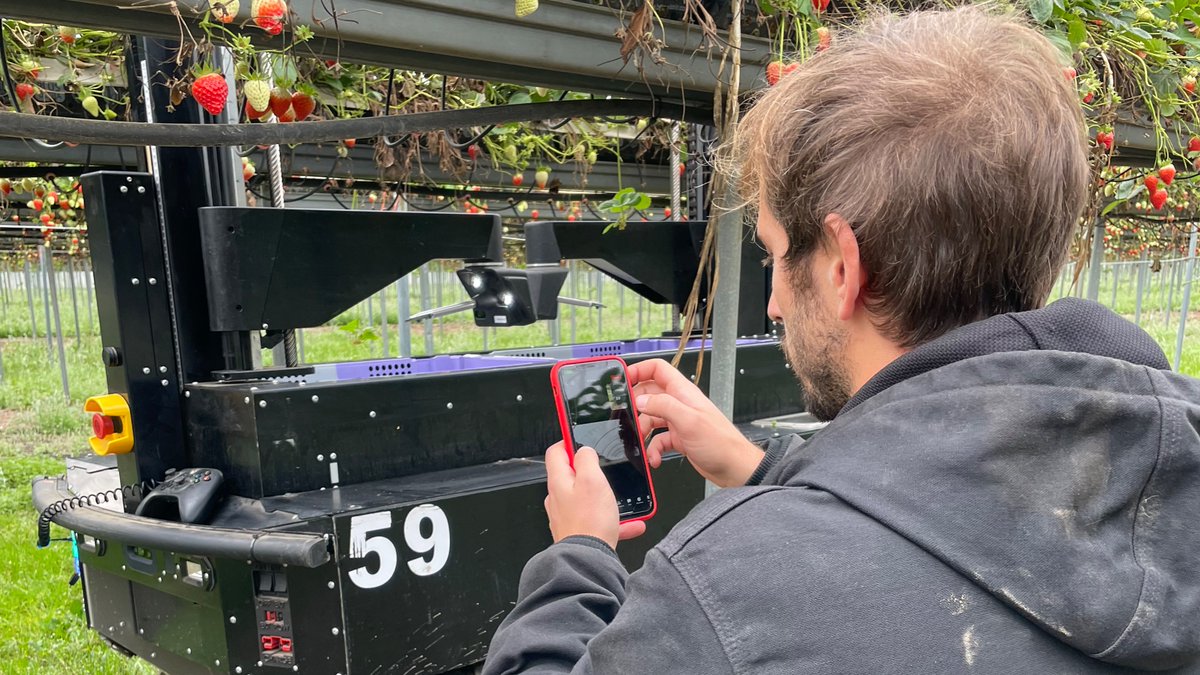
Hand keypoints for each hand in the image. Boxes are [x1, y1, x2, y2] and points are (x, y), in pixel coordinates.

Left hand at [544, 442, 646, 548]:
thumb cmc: (589, 522)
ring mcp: (566, 516)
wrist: (588, 560)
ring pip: (587, 499)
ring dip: (606, 497)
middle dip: (591, 472)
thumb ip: (586, 459)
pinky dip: (614, 520)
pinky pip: (597, 520)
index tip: (579, 438)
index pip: (556, 452)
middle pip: (571, 475)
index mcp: (559, 481)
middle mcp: (558, 498)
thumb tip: (584, 449)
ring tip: (621, 501)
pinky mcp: (577, 531)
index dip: (568, 441)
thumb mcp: (592, 480)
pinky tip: (632, 524)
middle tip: (605, 470)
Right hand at [628, 359, 763, 487]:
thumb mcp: (689, 421)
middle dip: (636, 407)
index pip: (657, 369)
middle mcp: (680, 404)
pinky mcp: (679, 438)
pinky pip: (658, 439)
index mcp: (683, 392)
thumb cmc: (721, 443)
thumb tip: (641, 400)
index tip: (623, 380)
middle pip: (649, 395)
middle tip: (627, 417)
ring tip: (642, 441)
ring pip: (651, 419)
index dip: (639, 370)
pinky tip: (654, 458)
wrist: (734, 468)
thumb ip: (663, 406)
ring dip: (643, 431)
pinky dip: (653, 449)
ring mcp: (679, 421)